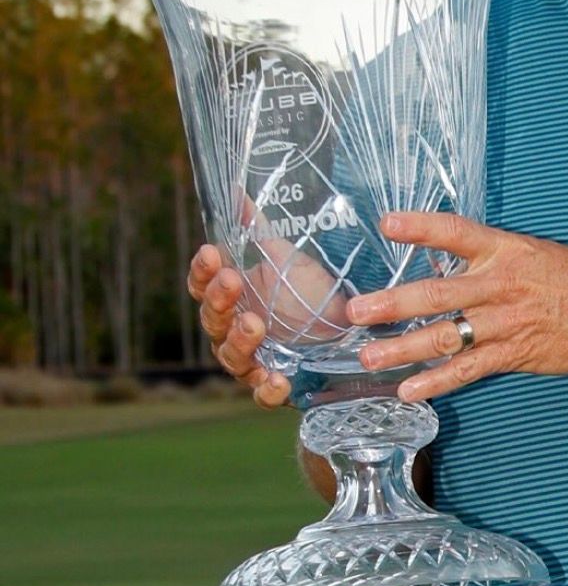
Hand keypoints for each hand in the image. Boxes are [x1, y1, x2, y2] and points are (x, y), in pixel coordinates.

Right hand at [187, 203, 347, 407]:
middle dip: (219, 301)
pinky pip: (262, 394)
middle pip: (212, 321)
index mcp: (231, 296)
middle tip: (233, 282)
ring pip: (231, 357)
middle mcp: (236, 328)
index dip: (202, 272)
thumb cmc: (308, 287)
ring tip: (255, 325)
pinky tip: (277, 379)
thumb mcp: (287, 255)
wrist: (347, 323)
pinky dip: (266, 389)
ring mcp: (255, 359)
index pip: (202, 285)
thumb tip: (237, 191)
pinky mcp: (278, 383)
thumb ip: (259, 228)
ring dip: (239, 340)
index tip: (211, 252)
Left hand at [351, 211, 567, 400]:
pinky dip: (437, 382)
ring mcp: (505, 322)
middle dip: (392, 304)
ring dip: (403, 348)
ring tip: (369, 357)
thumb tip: (443, 263)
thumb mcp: (533, 252)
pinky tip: (409, 390)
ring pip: (445, 336)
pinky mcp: (513, 354)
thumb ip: (489, 257)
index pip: (456, 233)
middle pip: (438, 294)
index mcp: (506, 250)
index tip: (388, 224)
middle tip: (356, 311)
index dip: (421, 227)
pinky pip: (468, 369)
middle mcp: (501, 285)